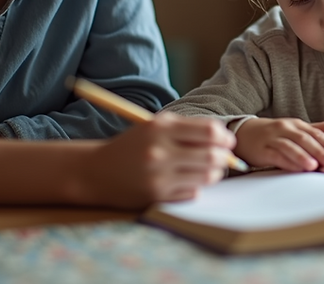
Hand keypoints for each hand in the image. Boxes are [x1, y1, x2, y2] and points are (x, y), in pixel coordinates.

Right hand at [78, 113, 234, 207]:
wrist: (96, 171)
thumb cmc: (133, 146)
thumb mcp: (155, 127)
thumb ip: (189, 128)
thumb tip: (224, 137)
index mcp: (160, 128)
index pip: (209, 131)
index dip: (225, 137)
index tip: (228, 142)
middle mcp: (159, 151)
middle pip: (211, 156)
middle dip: (225, 158)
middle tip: (225, 158)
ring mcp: (158, 176)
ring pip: (206, 176)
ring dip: (214, 173)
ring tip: (210, 170)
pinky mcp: (157, 196)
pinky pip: (193, 193)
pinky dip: (196, 187)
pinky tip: (188, 181)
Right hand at [234, 117, 323, 171]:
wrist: (245, 133)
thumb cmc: (275, 134)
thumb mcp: (296, 131)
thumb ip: (317, 134)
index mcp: (299, 124)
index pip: (322, 126)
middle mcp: (288, 128)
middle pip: (308, 137)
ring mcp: (275, 137)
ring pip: (292, 145)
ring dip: (305, 155)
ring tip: (316, 165)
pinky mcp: (263, 149)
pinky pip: (277, 155)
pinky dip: (288, 162)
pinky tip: (296, 169)